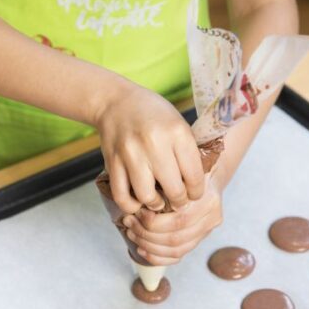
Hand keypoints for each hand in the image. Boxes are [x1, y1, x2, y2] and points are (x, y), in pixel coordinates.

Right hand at [94, 82, 203, 213]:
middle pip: (174, 190)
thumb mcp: (178, 124)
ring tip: (158, 201)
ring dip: (155, 204)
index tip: (194, 194)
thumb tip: (195, 185)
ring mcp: (131, 154)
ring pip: (147, 197)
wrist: (115, 102)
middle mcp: (154, 143)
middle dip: (179, 201)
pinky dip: (131, 205)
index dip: (196, 192)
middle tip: (178, 201)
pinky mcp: (112, 162)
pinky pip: (122, 196)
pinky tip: (138, 201)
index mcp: (177, 132)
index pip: (194, 176)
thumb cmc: (152, 114)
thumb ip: (187, 152)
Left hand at [122, 175, 223, 264]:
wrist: (202, 179)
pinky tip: (142, 249)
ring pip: (175, 250)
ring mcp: (206, 232)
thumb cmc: (184, 173)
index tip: (136, 212)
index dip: (152, 221)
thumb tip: (137, 199)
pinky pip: (177, 256)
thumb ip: (165, 184)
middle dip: (145, 233)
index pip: (178, 221)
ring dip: (148, 245)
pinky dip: (157, 257)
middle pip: (175, 237)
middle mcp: (211, 218)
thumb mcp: (177, 171)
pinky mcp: (199, 241)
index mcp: (207, 200)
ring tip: (131, 233)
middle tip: (129, 223)